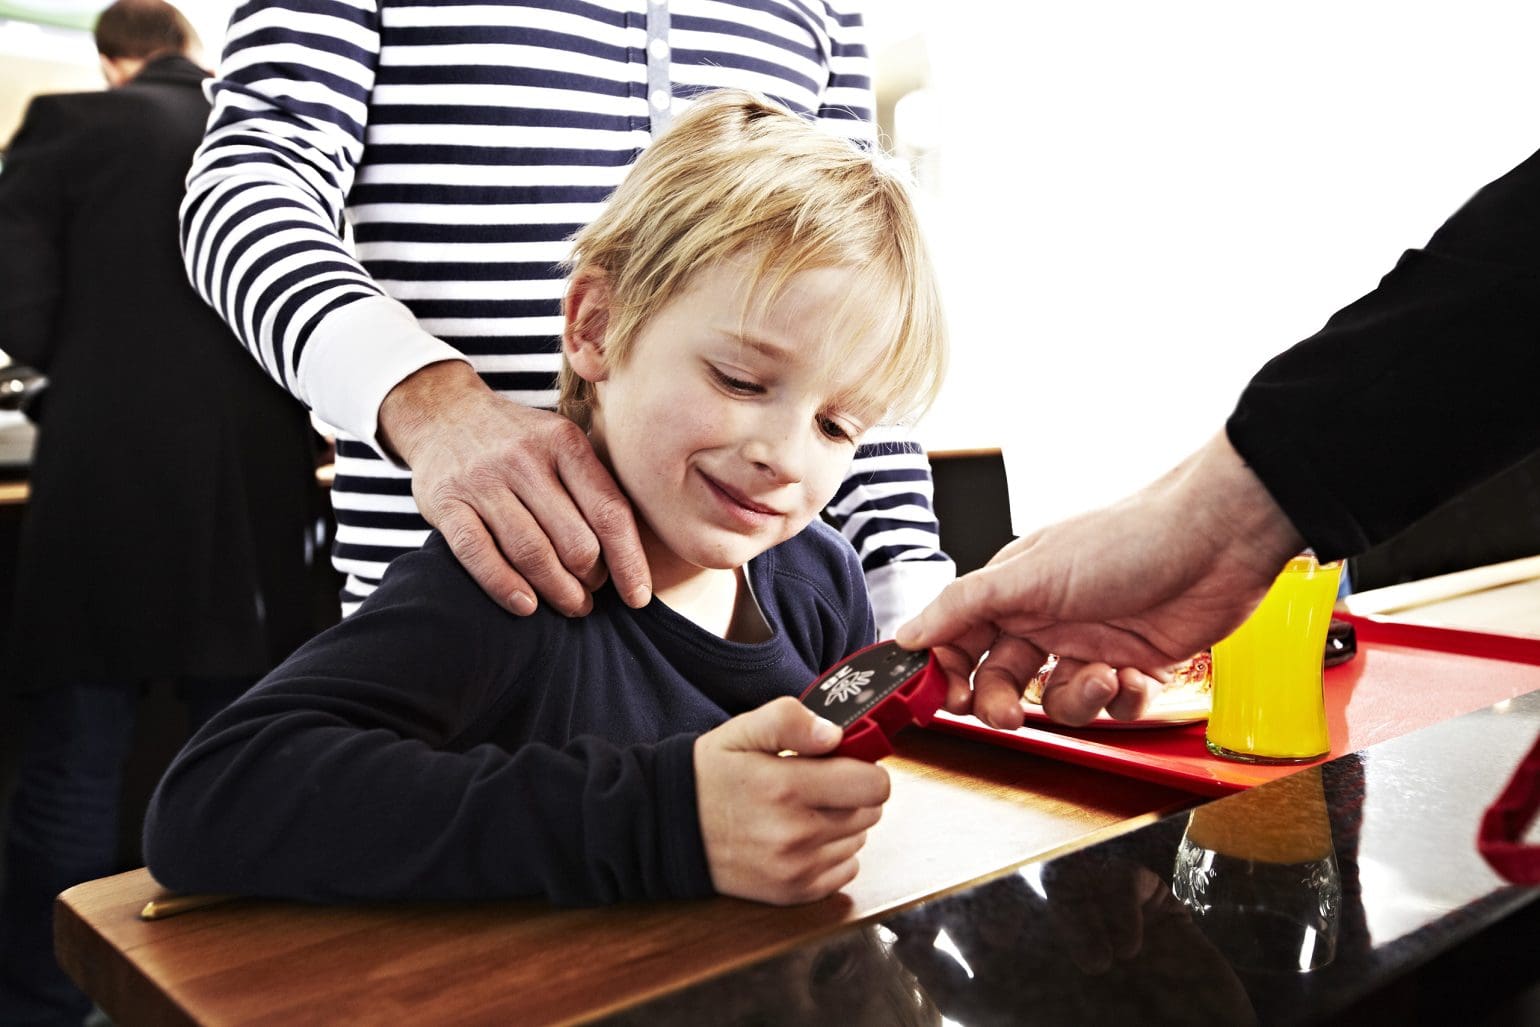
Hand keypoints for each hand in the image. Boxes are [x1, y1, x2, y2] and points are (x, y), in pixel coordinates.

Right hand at [379, 360, 650, 616]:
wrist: (443, 413)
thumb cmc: (518, 442)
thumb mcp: (561, 443)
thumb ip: (593, 485)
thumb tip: (633, 552)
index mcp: (565, 443)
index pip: (609, 512)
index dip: (629, 561)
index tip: (638, 597)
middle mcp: (525, 458)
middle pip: (574, 540)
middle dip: (591, 579)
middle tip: (592, 594)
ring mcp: (483, 480)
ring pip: (531, 552)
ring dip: (557, 591)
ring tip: (572, 605)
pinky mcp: (446, 503)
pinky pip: (479, 554)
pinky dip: (505, 586)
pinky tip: (526, 606)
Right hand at [695, 696, 890, 904]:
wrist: (668, 828)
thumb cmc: (709, 775)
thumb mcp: (742, 730)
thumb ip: (790, 720)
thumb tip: (834, 734)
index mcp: (787, 787)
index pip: (873, 785)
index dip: (865, 767)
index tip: (843, 762)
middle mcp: (796, 834)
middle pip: (870, 812)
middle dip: (853, 793)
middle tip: (819, 784)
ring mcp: (796, 869)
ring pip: (859, 841)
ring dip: (844, 824)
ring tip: (806, 810)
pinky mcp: (793, 893)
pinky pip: (845, 871)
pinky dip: (834, 853)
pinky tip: (805, 838)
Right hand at [899, 432, 1303, 725]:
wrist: (1219, 541)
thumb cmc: (1128, 538)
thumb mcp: (1031, 571)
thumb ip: (965, 605)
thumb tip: (909, 633)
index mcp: (1014, 590)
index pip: (959, 640)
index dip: (947, 672)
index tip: (944, 698)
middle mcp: (1048, 618)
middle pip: (1002, 680)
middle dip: (1002, 702)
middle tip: (1011, 713)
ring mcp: (1092, 642)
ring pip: (1058, 701)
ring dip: (1077, 699)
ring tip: (1101, 675)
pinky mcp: (1137, 665)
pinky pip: (1113, 707)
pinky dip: (1124, 700)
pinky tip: (1136, 675)